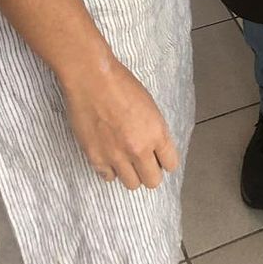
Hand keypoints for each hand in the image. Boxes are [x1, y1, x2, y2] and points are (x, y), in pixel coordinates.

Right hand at [62, 57, 178, 190]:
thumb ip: (154, 129)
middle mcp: (139, 149)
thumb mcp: (149, 104)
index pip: (170, 163)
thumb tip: (155, 146)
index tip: (161, 159)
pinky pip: (108, 177)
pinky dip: (110, 170)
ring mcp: (116, 156)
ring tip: (126, 159)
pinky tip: (109, 156)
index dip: (166, 161)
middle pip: (153, 181)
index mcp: (156, 132)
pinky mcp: (96, 159)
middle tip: (144, 162)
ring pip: (131, 184)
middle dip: (150, 172)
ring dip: (131, 173)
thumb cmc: (121, 84)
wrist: (92, 79)